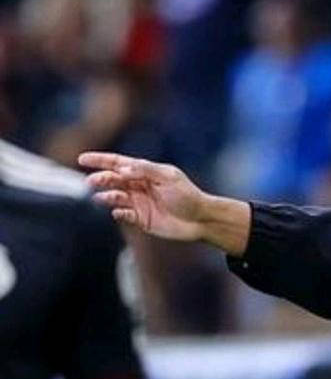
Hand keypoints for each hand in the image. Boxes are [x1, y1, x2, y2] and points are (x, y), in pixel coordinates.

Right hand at [79, 152, 208, 240]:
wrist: (200, 219)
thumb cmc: (187, 195)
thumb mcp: (169, 177)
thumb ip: (145, 170)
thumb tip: (122, 168)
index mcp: (145, 172)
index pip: (118, 163)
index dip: (100, 160)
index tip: (82, 159)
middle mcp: (139, 186)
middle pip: (112, 180)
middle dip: (101, 179)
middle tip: (93, 181)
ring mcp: (138, 203)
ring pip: (115, 197)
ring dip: (107, 196)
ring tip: (105, 197)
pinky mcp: (141, 219)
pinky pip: (123, 215)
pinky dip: (118, 212)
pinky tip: (120, 212)